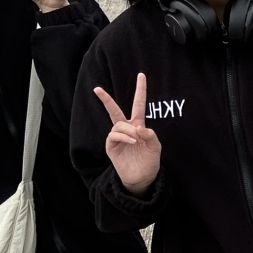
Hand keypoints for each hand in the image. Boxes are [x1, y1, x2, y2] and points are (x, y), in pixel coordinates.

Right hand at [93, 72, 161, 194]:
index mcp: (138, 125)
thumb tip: (138, 127)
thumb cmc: (150, 160)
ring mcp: (117, 137)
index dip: (140, 90)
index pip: (138, 105)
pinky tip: (131, 141)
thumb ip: (150, 134)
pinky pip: (114, 135)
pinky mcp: (111, 146)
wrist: (142, 177)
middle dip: (106, 99)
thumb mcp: (156, 146)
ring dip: (128, 130)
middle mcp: (126, 129)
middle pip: (115, 110)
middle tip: (97, 88)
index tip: (141, 75)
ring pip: (118, 125)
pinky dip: (123, 136)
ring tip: (135, 140)